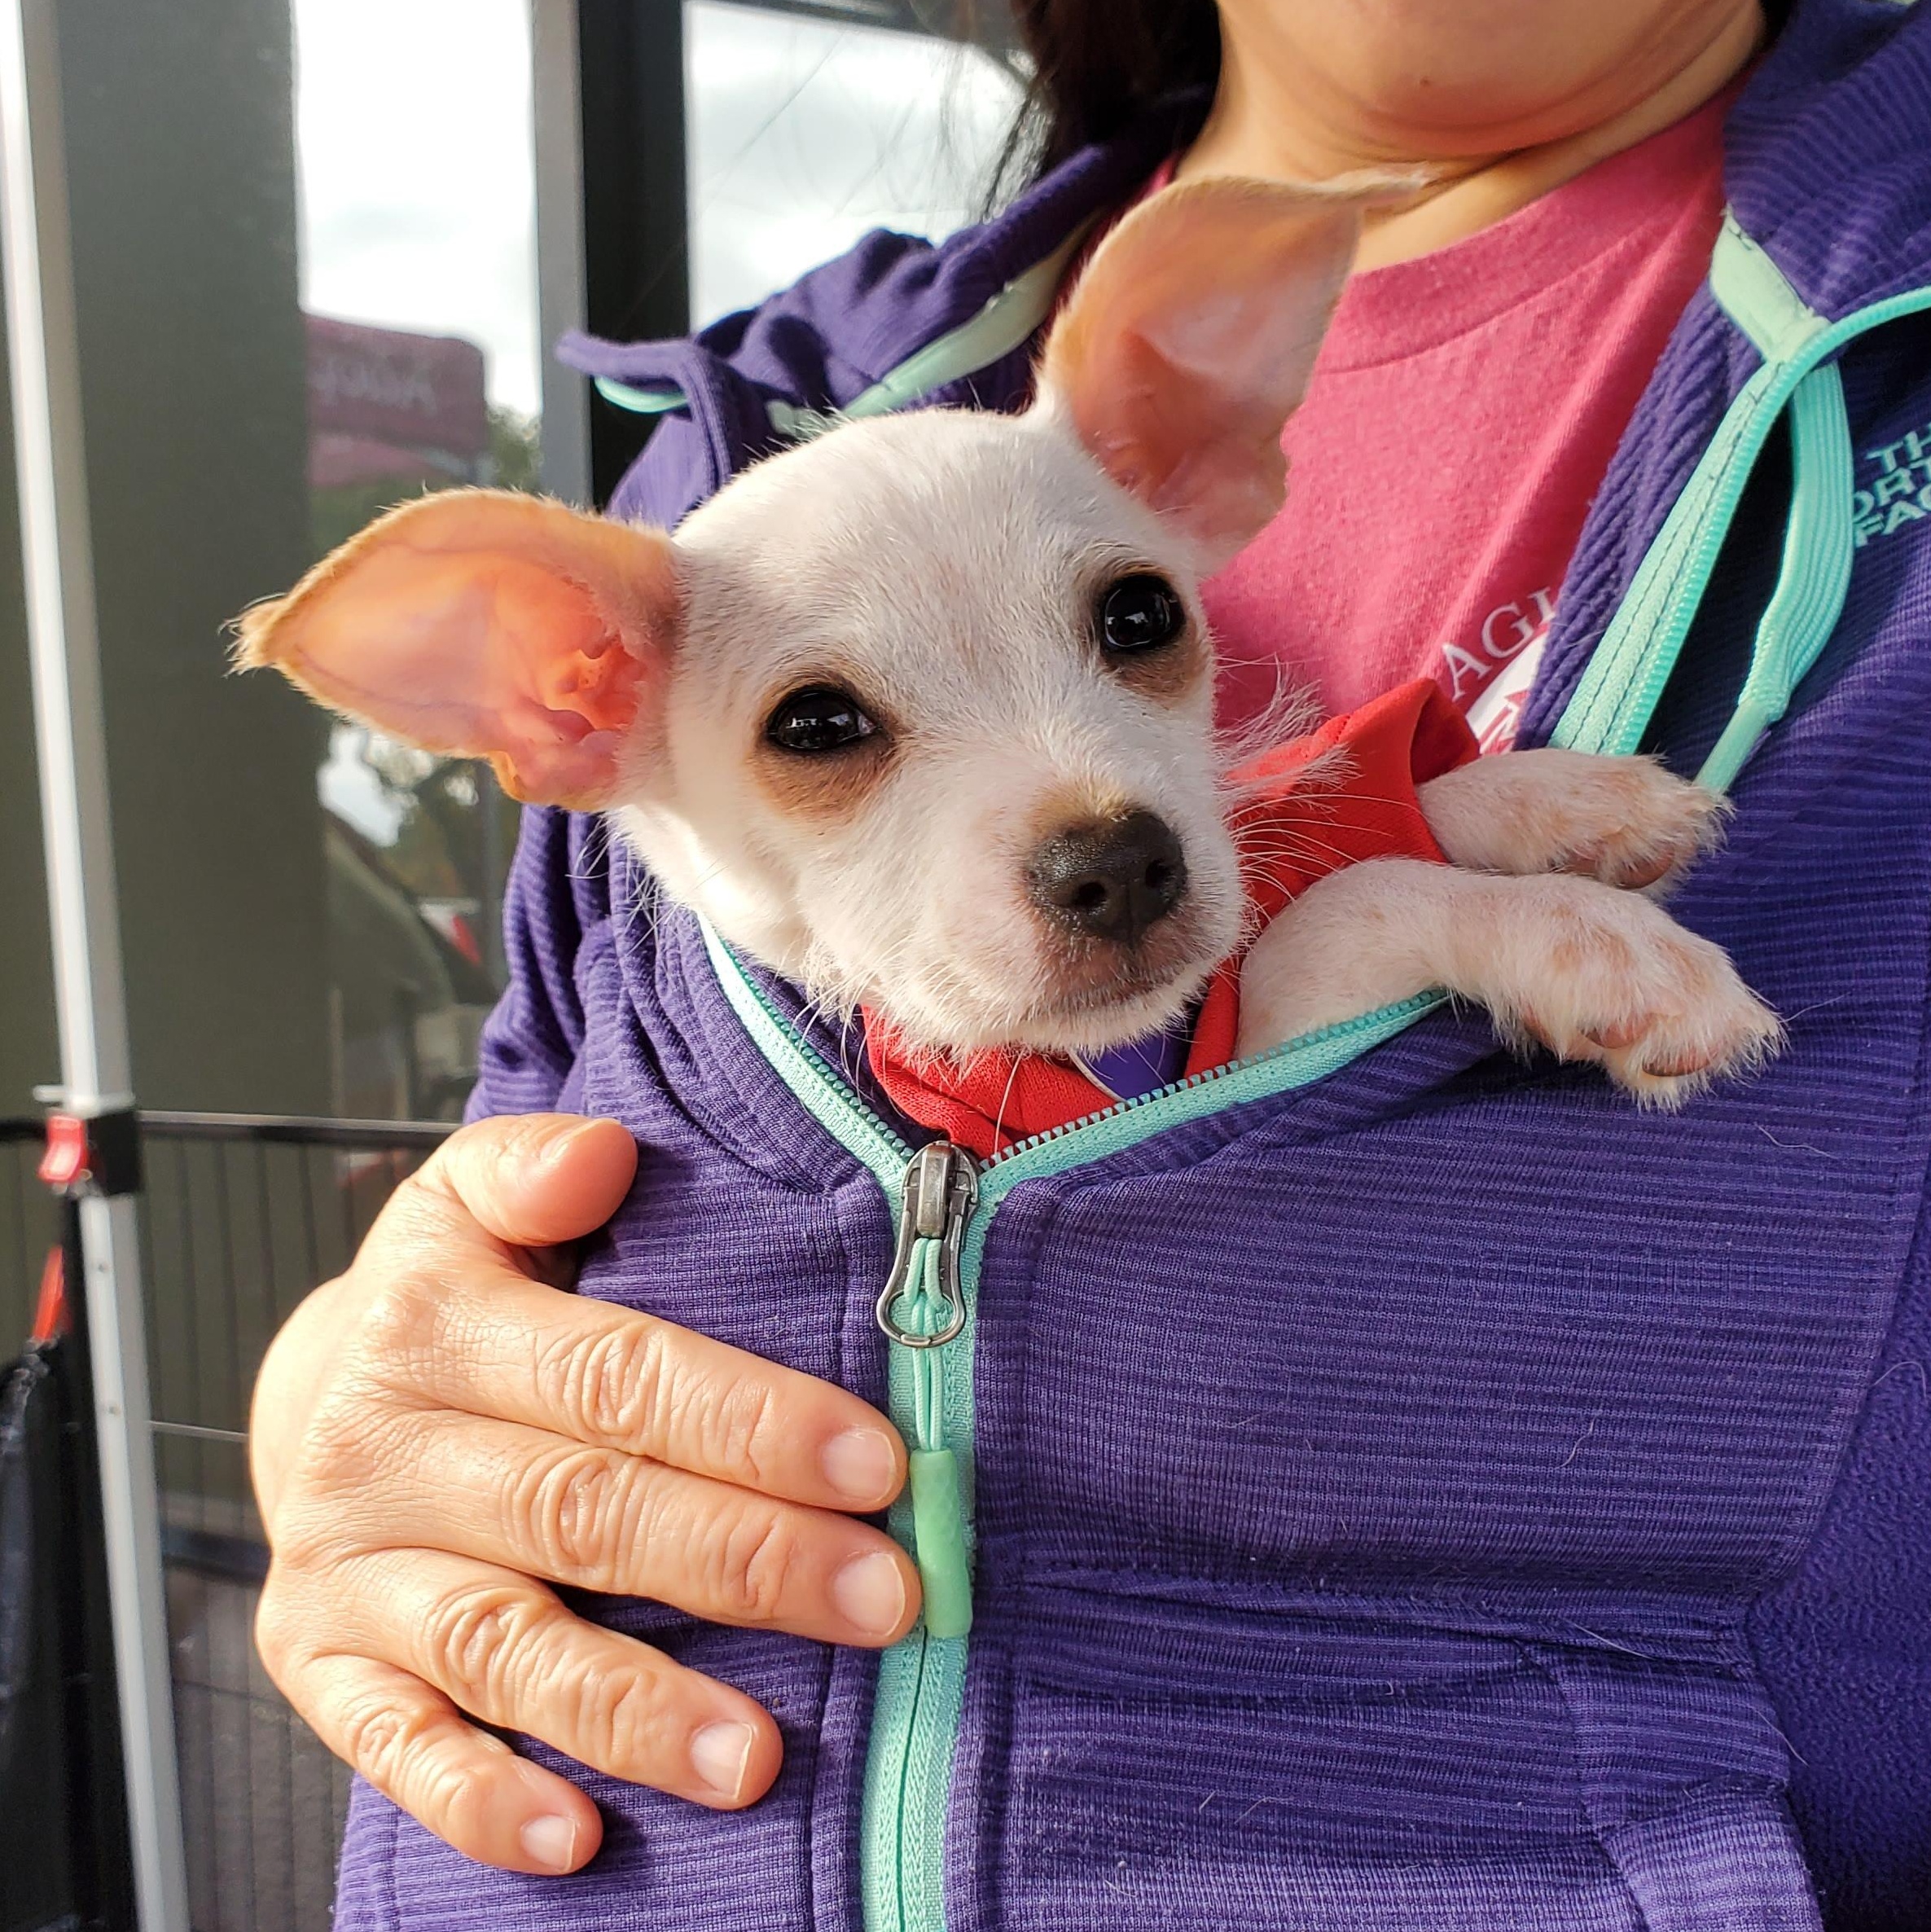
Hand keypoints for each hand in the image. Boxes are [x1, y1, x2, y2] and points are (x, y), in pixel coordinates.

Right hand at [250, 1112, 918, 1875]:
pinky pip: (396, 1746)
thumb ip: (531, 1166)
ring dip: (637, 1708)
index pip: (616, 1376)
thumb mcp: (466, 1199)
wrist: (317, 1396)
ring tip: (761, 1757)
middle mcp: (380, 1448)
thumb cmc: (449, 1298)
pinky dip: (482, 1798)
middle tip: (883, 1600)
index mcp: (433, 1323)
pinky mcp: (322, 1663)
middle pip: (584, 1511)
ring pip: (503, 1644)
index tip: (878, 1464)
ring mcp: (347, 1568)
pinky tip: (578, 1834)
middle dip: (746, 1561)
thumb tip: (603, 1155)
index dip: (750, 1422)